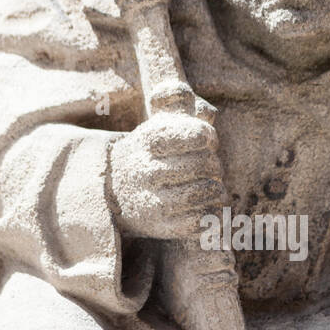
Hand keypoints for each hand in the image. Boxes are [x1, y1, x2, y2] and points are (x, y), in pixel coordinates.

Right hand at [109, 112, 224, 240]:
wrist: (114, 191)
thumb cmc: (150, 153)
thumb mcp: (158, 123)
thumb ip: (179, 102)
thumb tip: (205, 108)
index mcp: (149, 140)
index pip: (197, 135)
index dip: (208, 137)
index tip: (206, 141)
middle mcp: (148, 170)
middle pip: (205, 164)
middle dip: (214, 163)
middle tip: (209, 165)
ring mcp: (153, 200)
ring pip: (207, 191)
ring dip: (216, 188)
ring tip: (210, 185)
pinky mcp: (162, 226)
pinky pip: (203, 220)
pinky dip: (212, 211)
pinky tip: (205, 204)